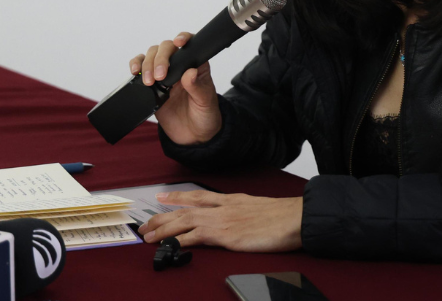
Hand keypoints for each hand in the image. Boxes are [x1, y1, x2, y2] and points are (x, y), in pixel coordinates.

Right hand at [129, 33, 220, 144]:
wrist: (193, 135)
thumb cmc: (204, 115)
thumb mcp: (205, 102)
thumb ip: (197, 87)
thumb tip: (190, 73)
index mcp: (196, 65)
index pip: (190, 44)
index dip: (183, 38)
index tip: (178, 42)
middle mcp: (179, 65)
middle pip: (166, 47)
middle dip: (160, 58)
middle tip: (160, 76)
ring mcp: (164, 73)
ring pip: (151, 55)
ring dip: (147, 64)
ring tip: (148, 81)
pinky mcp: (151, 83)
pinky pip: (140, 67)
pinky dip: (135, 66)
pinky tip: (135, 73)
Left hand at [137, 190, 302, 252]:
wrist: (296, 218)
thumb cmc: (284, 217)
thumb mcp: (259, 209)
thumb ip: (245, 213)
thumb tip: (239, 221)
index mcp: (232, 200)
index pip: (199, 196)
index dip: (178, 196)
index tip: (163, 196)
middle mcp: (223, 206)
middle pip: (185, 208)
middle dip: (163, 216)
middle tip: (145, 224)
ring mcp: (222, 220)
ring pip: (184, 220)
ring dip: (164, 229)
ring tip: (148, 236)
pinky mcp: (225, 235)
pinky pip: (195, 236)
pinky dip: (179, 241)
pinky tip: (169, 246)